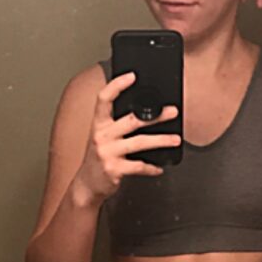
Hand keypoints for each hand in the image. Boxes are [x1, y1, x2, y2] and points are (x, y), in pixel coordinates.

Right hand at [72, 72, 179, 205]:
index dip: (117, 85)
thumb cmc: (98, 158)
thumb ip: (117, 124)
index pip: (104, 99)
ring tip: (175, 139)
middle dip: (156, 116)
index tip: (132, 76)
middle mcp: (101, 136)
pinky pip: (138, 166)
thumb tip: (145, 112)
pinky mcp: (114, 169)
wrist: (86, 185)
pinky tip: (159, 167)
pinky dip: (151, 167)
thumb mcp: (102, 137)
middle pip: (132, 120)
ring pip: (140, 142)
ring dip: (161, 140)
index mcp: (98, 124)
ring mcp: (107, 153)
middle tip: (172, 111)